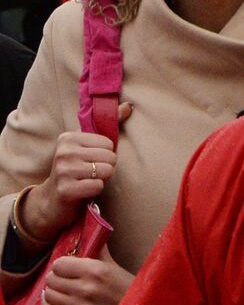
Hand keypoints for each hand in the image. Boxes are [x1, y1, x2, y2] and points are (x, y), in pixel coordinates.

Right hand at [23, 102, 132, 241]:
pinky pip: (98, 186)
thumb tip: (128, 106)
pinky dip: (96, 190)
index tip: (91, 160)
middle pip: (110, 157)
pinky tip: (84, 190)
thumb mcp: (87, 146)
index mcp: (69, 138)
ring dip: (101, 179)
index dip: (106, 155)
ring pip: (106, 171)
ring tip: (87, 180)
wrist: (53, 198)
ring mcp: (63, 170)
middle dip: (106, 167)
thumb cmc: (76, 170)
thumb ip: (108, 125)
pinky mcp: (66, 189)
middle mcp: (64, 151)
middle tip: (91, 172)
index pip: (109, 143)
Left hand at [41, 245, 132, 304]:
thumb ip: (98, 251)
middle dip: (56, 279)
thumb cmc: (130, 290)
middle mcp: (86, 289)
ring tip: (61, 292)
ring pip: (49, 295)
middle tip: (64, 281)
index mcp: (95, 271)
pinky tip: (55, 303)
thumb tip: (91, 232)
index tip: (67, 269)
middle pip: (51, 279)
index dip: (62, 266)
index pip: (59, 264)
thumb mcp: (115, 267)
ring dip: (53, 293)